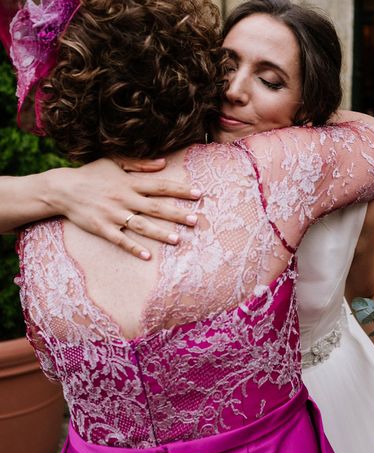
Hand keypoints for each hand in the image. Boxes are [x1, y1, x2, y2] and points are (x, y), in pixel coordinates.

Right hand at [48, 159, 200, 259]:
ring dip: (160, 233)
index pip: (160, 187)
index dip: (180, 190)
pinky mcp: (102, 227)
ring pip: (141, 225)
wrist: (61, 189)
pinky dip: (133, 248)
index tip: (199, 194)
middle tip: (195, 220)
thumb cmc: (91, 175)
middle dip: (177, 214)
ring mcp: (113, 214)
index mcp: (130, 183)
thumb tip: (164, 162)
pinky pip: (120, 240)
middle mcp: (124, 199)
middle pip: (156, 208)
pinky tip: (147, 256)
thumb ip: (139, 163)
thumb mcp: (114, 163)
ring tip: (178, 240)